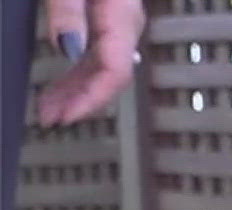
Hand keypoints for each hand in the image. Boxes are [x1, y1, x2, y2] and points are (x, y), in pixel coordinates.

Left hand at [35, 0, 146, 125]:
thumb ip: (69, 11)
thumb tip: (68, 47)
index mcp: (121, 17)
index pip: (115, 72)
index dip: (92, 99)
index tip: (68, 117)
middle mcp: (126, 26)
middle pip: (108, 78)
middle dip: (79, 102)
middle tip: (51, 120)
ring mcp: (119, 26)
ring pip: (100, 72)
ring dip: (74, 93)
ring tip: (49, 109)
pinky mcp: (108, 23)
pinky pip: (95, 59)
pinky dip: (76, 77)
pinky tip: (61, 88)